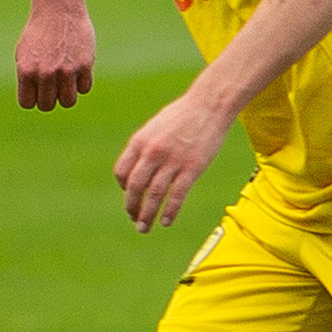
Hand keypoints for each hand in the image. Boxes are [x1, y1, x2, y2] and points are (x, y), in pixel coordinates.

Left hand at [15, 2, 95, 112]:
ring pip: (68, 102)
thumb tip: (33, 99)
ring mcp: (66, 70)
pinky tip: (78, 69)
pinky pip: (84, 88)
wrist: (59, 8)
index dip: (34, 98)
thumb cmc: (39, 31)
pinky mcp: (84, 65)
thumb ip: (26, 76)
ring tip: (67, 81)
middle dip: (50, 98)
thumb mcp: (23, 52)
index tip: (38, 89)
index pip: (28, 103)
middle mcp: (45, 73)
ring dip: (67, 94)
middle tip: (54, 85)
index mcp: (26, 71)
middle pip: (47, 106)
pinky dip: (82, 82)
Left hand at [113, 88, 230, 233]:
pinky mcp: (192, 168)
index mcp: (140, 141)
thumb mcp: (156, 127)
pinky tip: (166, 222)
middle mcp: (152, 152)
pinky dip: (169, 211)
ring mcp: (172, 161)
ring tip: (144, 228)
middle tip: (134, 219)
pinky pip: (177, 195)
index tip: (131, 195)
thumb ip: (145, 147)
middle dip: (131, 206)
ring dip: (147, 215)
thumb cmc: (183, 115)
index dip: (124, 187)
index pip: (122, 172)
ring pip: (154, 195)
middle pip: (135, 187)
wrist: (209, 104)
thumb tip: (137, 169)